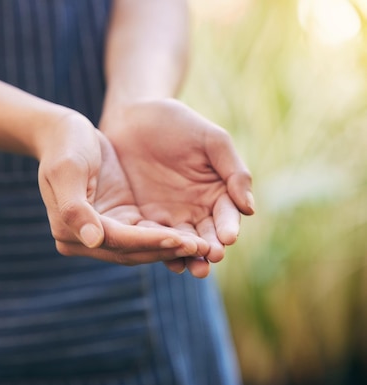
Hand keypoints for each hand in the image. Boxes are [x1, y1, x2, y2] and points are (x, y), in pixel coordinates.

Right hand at [37, 112, 209, 267]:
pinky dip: (169, 235)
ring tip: (207, 247)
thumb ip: (75, 208)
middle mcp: (87, 239)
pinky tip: (197, 234)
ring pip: (143, 247)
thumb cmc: (64, 146)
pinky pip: (147, 233)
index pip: (116, 241)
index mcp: (69, 231)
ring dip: (173, 248)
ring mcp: (104, 231)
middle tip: (204, 248)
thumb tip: (94, 240)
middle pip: (132, 251)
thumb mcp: (67, 170)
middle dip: (167, 250)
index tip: (180, 239)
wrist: (65, 132)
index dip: (149, 242)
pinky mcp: (120, 219)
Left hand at [100, 99, 254, 277]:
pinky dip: (159, 249)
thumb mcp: (210, 140)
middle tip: (212, 257)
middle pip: (207, 235)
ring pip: (182, 243)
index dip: (228, 226)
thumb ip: (233, 170)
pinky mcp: (144, 219)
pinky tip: (164, 259)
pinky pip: (153, 238)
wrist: (135, 117)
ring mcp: (170, 217)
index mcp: (217, 191)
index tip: (228, 237)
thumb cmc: (177, 123)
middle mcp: (196, 210)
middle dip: (210, 248)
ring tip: (192, 268)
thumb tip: (250, 208)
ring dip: (188, 257)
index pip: (227, 214)